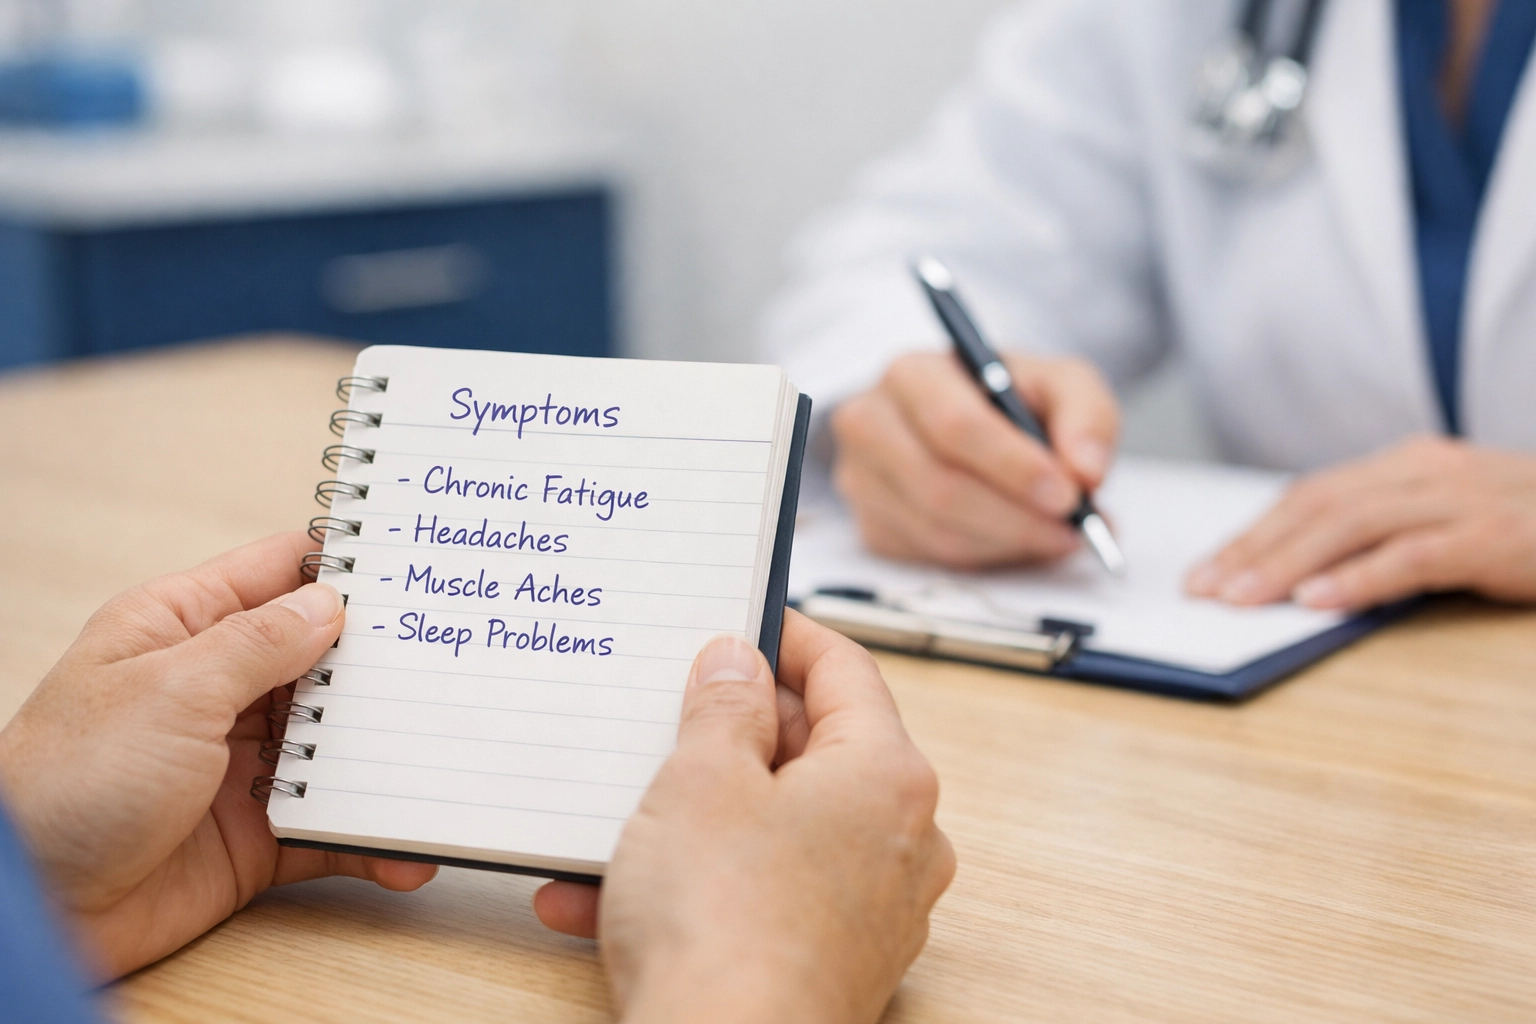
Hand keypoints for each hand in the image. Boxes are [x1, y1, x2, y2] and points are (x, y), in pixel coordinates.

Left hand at [0, 533, 436, 978]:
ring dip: (389, 758)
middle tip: (459, 660)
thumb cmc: (68, 783)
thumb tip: (333, 603)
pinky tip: (411, 853)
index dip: (345, 569)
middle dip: (385, 666)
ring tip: (450, 759)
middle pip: (324, 660)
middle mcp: (219, 689)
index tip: (416, 569)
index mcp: (184, 629)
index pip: (280, 575)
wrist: (30, 912)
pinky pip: (332, 829)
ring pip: (339, 745)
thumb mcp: (171, 691)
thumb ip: (260, 644)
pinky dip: (372, 840)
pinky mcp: (258, 834)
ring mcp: (241, 762)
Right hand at [533, 612, 955, 1023]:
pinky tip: (598, 896)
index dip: (786, 635)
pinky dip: (693, 886)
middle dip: (727, 733)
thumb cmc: (724, 921)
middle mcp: (898, 840)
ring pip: (773, 830)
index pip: (846, 669)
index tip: (739, 620)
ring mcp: (869, 909)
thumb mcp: (702, 779)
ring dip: (691, 818)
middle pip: (813, 751)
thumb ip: (722, 705)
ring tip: (610, 815)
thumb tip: (738, 662)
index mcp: (887, 775)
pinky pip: (758, 897)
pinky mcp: (830, 962)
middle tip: (665, 712)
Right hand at [830, 351, 1118, 567]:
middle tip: (1072, 530)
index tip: (1067, 494)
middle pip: (939, 487)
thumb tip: (1087, 472)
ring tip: (1058, 535)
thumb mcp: (1058, 383)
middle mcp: (869, 424)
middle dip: (1016, 518)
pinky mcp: (870, 526)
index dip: (1013, 466)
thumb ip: (1086, 415)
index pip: (954, 426)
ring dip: (1008, 544)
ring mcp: (861, 480)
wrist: (959, 418)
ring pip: (936, 532)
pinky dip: (986, 558)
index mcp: (912, 374)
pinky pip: (930, 558)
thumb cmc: (1006, 398)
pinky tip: (1016, 539)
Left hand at [1186, 437, 1535, 610]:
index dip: (1252, 533)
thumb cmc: (1530, 527)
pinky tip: (1319, 603)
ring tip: (1241, 599)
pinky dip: (1360, 579)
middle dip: (1251, 550)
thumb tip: (1308, 580)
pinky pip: (1413, 557)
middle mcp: (1425, 471)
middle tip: (1203, 590)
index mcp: (1408, 465)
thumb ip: (1387, 538)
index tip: (1206, 570)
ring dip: (1286, 564)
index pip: (1309, 495)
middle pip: (1316, 506)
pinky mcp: (1494, 535)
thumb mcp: (1450, 522)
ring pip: (1350, 525)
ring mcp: (1461, 499)